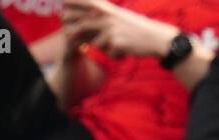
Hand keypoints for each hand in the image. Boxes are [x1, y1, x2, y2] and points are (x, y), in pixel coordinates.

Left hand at [62, 0, 179, 58]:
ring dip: (102, 48)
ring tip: (117, 46)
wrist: (155, 38)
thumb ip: (104, 17)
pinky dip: (114, 55)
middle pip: (82, 25)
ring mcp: (111, 29)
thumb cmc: (138, 29)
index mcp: (108, 9)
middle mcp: (107, 17)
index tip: (62, 7)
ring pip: (95, 43)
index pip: (85, 2)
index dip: (72, 3)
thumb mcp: (120, 17)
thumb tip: (86, 23)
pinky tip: (125, 51)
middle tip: (72, 38)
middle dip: (75, 33)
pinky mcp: (115, 42)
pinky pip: (107, 53)